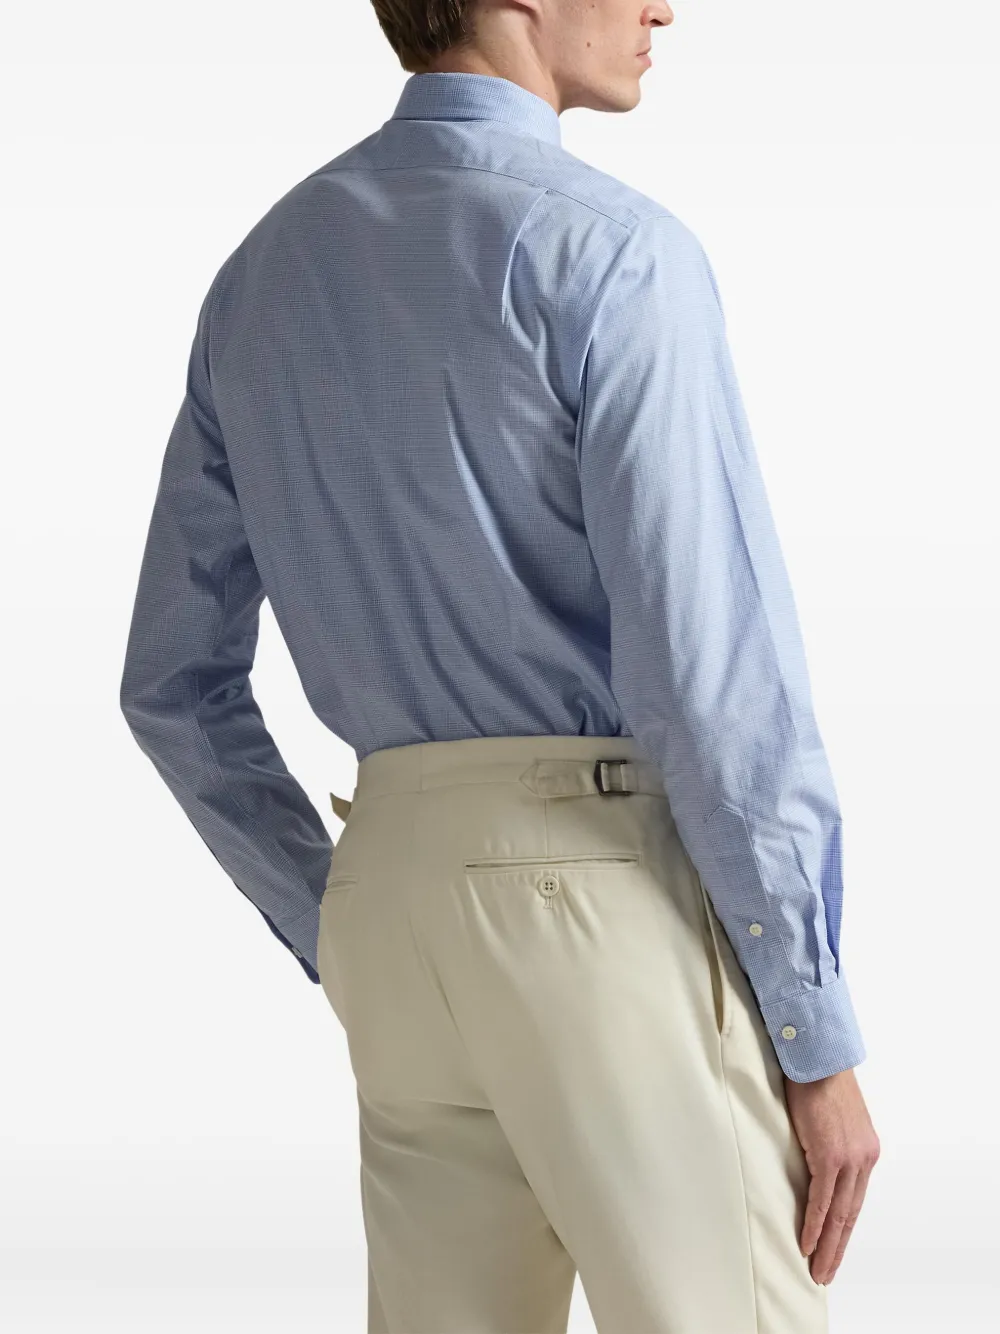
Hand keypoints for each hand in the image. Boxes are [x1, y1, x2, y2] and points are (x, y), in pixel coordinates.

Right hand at [784, 1066, 879, 1285]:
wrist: (818, 1057)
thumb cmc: (818, 1080)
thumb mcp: (832, 1120)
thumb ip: (829, 1145)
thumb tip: (813, 1163)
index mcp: (865, 1151)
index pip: (855, 1200)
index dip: (843, 1229)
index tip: (832, 1249)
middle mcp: (863, 1159)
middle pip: (851, 1214)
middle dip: (836, 1247)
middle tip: (824, 1272)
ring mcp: (849, 1159)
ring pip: (839, 1214)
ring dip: (826, 1245)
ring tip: (816, 1269)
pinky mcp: (831, 1156)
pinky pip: (822, 1200)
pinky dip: (814, 1225)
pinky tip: (806, 1244)